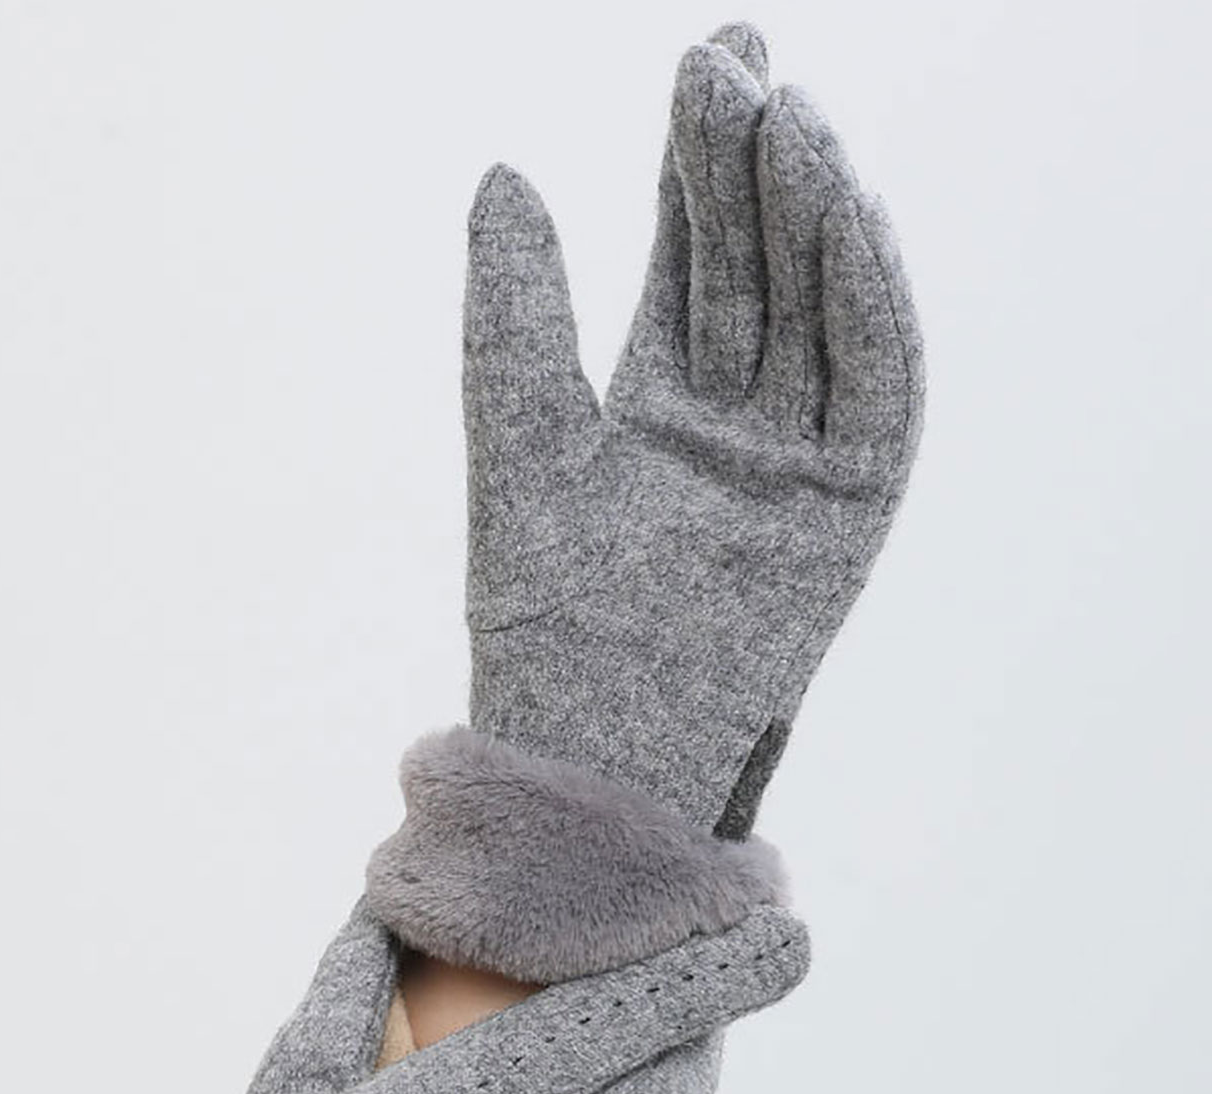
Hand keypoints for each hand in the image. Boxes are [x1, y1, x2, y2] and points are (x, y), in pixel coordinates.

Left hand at [463, 23, 923, 834]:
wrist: (589, 740)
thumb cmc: (540, 611)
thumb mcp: (522, 439)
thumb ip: (515, 315)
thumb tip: (504, 171)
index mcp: (655, 401)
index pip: (691, 255)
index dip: (697, 163)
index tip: (706, 61)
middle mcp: (734, 419)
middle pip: (758, 267)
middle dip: (751, 169)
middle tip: (735, 68)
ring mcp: (798, 460)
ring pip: (819, 312)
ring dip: (812, 216)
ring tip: (783, 122)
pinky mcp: (852, 507)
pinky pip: (875, 388)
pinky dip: (868, 303)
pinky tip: (844, 216)